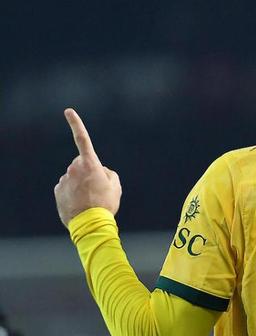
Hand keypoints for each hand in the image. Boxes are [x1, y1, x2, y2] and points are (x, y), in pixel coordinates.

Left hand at [54, 109, 121, 225]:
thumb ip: (109, 173)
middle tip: (98, 189)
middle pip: (82, 164)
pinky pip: (67, 187)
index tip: (68, 111)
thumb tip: (100, 171)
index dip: (76, 124)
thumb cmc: (106, 204)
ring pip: (74, 177)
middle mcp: (74, 168)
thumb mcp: (116, 186)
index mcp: (90, 164)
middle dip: (88, 171)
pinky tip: (80, 204)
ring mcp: (64, 179)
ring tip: (90, 200)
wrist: (90, 224)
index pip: (82, 139)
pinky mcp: (58, 190)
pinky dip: (73, 193)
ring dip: (81, 184)